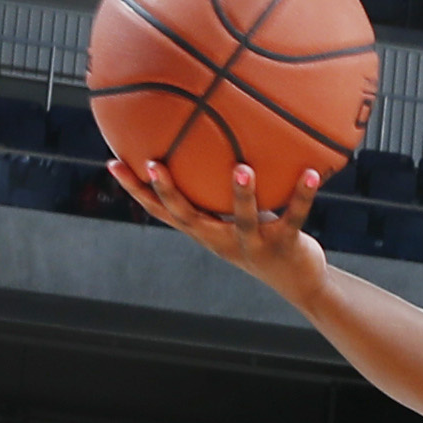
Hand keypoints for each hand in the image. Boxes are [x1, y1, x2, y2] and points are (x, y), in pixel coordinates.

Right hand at [109, 155, 329, 300]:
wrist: (297, 282)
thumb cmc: (260, 237)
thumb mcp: (233, 215)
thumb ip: (219, 190)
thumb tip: (209, 140)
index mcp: (205, 231)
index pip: (162, 211)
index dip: (136, 190)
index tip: (113, 163)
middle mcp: (222, 240)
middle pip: (188, 217)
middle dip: (168, 191)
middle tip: (152, 163)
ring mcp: (252, 245)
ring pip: (244, 220)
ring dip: (243, 195)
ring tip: (241, 168)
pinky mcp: (285, 246)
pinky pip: (294, 217)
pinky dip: (302, 196)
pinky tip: (309, 173)